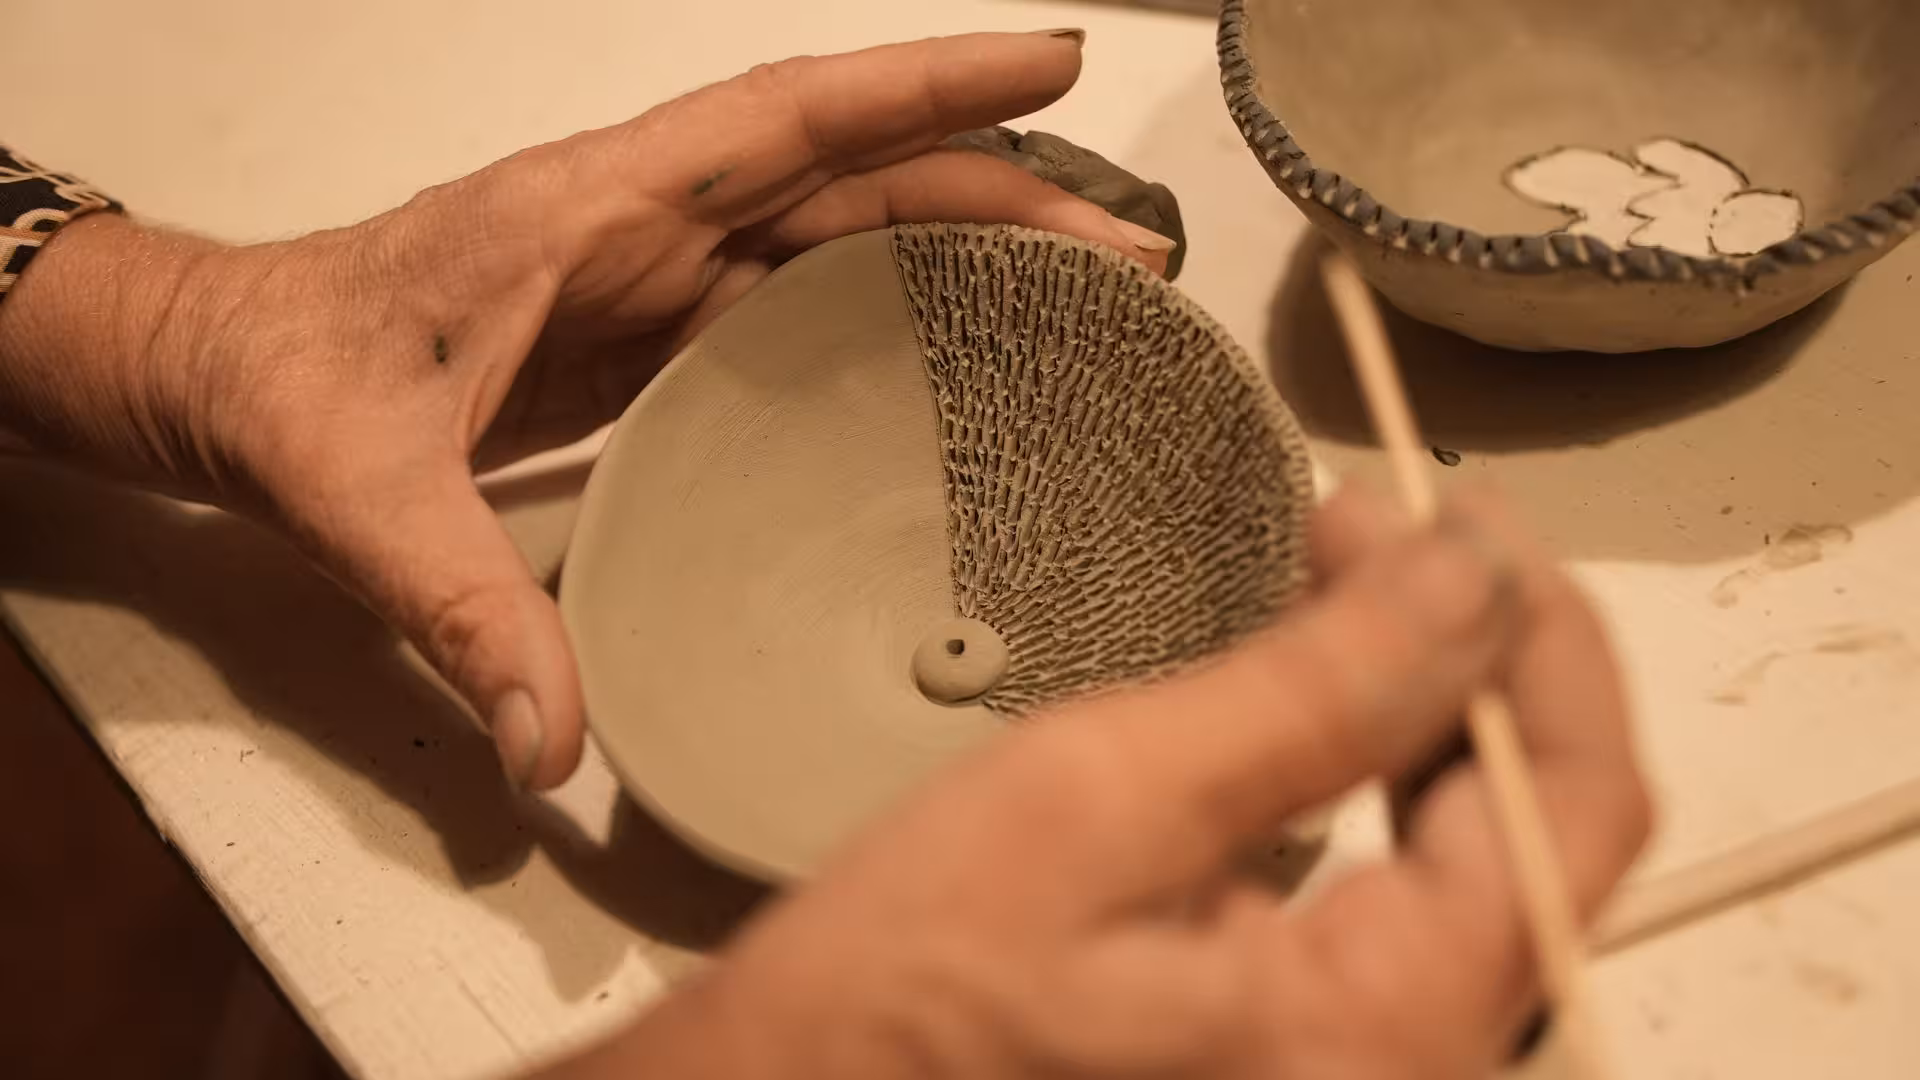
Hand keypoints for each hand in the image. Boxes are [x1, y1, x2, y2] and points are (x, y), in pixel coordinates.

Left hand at [0, 31, 1175, 788]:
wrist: (231, 369)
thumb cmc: (286, 385)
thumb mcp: (362, 495)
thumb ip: (460, 608)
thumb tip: (548, 742)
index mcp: (592, 211)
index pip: (788, 122)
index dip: (922, 88)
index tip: (1043, 65)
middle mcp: (644, 223)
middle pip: (853, 180)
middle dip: (996, 193)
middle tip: (1127, 250)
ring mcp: (656, 272)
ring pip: (841, 232)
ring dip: (963, 246)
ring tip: (1084, 295)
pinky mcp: (657, 327)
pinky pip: (802, 296)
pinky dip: (894, 306)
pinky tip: (960, 357)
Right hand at [560, 487, 1652, 1079]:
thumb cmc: (901, 998)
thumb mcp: (1100, 803)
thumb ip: (1315, 691)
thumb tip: (1473, 574)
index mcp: (1387, 1036)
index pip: (1575, 802)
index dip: (1539, 631)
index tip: (1455, 514)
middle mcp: (1412, 1077)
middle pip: (1543, 834)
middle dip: (1480, 655)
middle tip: (1379, 531)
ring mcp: (1366, 1076)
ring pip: (1481, 864)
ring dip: (1435, 711)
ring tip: (1351, 590)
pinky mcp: (1312, 1064)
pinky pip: (1412, 909)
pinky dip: (1385, 785)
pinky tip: (1324, 712)